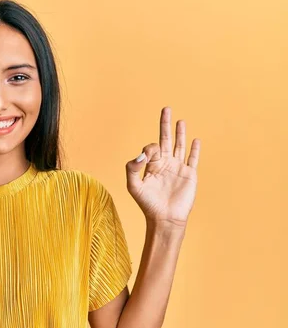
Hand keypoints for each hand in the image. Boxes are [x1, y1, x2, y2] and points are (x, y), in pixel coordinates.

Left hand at [125, 107, 200, 227]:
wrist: (165, 218)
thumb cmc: (147, 204)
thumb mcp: (134, 186)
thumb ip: (133, 169)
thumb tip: (141, 155)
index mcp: (151, 165)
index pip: (151, 148)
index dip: (149, 148)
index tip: (147, 157)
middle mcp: (164, 164)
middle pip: (165, 139)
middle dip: (164, 125)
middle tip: (165, 108)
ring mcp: (178, 168)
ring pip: (180, 146)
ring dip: (180, 133)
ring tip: (180, 120)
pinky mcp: (189, 175)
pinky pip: (192, 159)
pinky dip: (195, 149)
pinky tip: (195, 140)